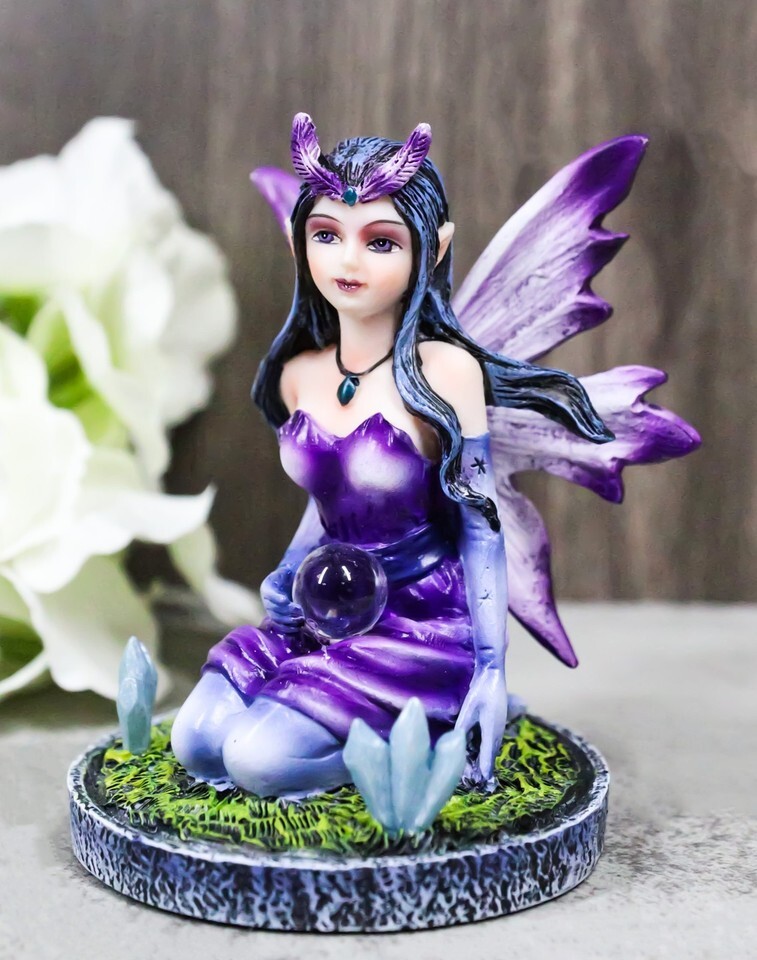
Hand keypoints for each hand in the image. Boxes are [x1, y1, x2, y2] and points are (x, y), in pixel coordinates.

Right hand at [260, 564, 303, 632]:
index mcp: (267, 588)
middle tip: (300, 611)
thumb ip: (286, 571)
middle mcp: (267, 601)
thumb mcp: (285, 571)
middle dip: (287, 611)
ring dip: (288, 621)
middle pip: (274, 609)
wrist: (284, 586)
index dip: (276, 598)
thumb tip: (288, 569)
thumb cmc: (285, 577)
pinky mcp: (276, 619)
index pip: (270, 595)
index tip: (285, 600)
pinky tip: (297, 628)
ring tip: (300, 620)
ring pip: (277, 619)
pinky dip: (287, 629)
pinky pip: (279, 627)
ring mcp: (271, 611)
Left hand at [455, 664, 507, 782]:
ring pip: (491, 747)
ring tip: (478, 772)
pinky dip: (485, 748)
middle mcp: (498, 731)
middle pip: (490, 753)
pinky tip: (477, 751)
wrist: (493, 673)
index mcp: (492, 730)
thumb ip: (463, 727)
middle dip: (484, 767)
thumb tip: (457, 743)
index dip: (484, 769)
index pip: (488, 754)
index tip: (482, 782)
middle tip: (478, 782)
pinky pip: (490, 739)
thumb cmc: (480, 690)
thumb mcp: (469, 709)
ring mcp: (499, 726)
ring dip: (485, 758)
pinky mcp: (496, 721)